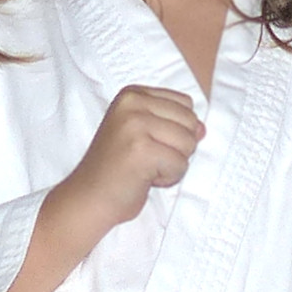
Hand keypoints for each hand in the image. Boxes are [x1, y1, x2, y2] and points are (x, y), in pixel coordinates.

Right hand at [7, 83, 200, 291]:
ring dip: (173, 164)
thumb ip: (173, 125)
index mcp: (133, 93)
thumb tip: (203, 128)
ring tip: (145, 168)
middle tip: (146, 159)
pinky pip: (180, 165)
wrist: (89, 198)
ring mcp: (135, 125)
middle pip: (190, 123)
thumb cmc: (119, 169)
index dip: (175, 131)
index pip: (186, 105)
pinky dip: (168, 178)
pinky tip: (144, 179)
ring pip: (189, 144)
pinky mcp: (141, 149)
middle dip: (176, 148)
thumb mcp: (144, 134)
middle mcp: (132, 103)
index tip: (147, 144)